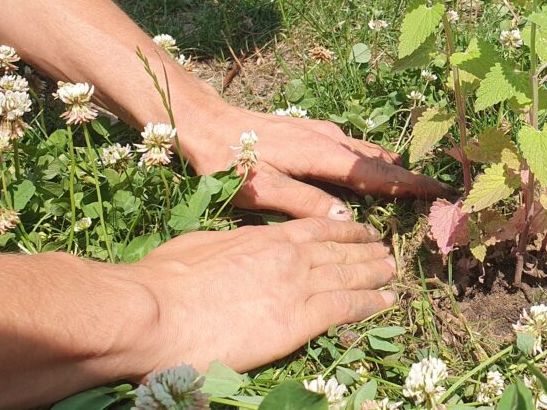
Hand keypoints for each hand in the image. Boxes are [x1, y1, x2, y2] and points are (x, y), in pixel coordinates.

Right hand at [126, 218, 396, 374]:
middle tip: (386, 251)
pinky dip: (370, 303)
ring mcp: (297, 286)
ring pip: (350, 275)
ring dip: (375, 273)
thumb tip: (237, 248)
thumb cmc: (164, 281)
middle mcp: (290, 255)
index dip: (345, 230)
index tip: (362, 231)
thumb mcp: (203, 246)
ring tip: (391, 272)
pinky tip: (385, 302)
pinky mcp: (299, 319)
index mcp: (265, 237)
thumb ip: (231, 245)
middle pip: (341, 250)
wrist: (155, 312)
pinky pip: (346, 308)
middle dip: (367, 250)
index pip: (317, 228)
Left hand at [179, 104, 448, 219]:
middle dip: (410, 177)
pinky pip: (354, 148)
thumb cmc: (229, 158)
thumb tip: (347, 217)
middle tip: (437, 193)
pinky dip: (372, 161)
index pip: (379, 174)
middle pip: (381, 162)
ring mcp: (323, 131)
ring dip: (392, 169)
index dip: (411, 184)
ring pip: (367, 152)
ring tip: (414, 184)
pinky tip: (374, 168)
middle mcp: (331, 139)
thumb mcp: (262, 189)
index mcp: (325, 155)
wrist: (205, 120)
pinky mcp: (312, 131)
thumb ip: (304, 203)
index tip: (441, 190)